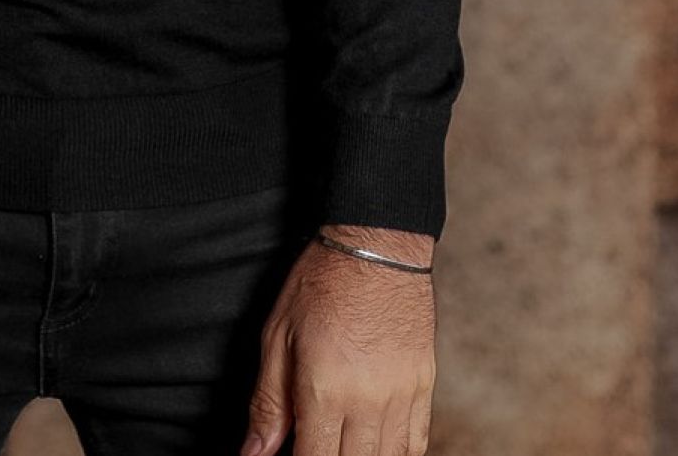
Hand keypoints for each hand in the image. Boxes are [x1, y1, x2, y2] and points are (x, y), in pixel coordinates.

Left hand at [239, 226, 436, 455]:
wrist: (377, 243)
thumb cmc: (322, 280)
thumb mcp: (278, 335)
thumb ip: (268, 402)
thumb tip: (253, 453)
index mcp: (325, 390)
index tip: (291, 452)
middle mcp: (368, 402)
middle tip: (313, 439)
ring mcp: (401, 397)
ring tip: (341, 440)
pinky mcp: (424, 386)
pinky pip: (417, 443)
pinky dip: (396, 452)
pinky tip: (375, 443)